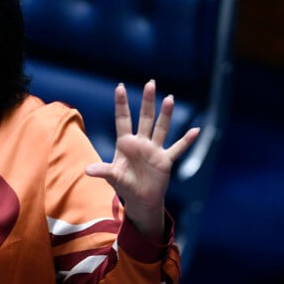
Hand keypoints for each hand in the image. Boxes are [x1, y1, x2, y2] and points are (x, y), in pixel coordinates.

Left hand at [85, 81, 198, 239]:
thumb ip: (103, 171)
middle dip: (147, 102)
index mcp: (125, 143)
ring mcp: (154, 150)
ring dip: (166, 115)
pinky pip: (178, 148)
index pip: (123, 119)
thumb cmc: (124, 186)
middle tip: (150, 83)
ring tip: (169, 98)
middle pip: (145, 118)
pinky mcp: (165, 160)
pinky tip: (196, 131)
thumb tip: (87, 170)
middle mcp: (141, 143)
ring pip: (161, 128)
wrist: (140, 200)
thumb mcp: (113, 177)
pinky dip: (186, 141)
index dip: (122, 104)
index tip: (120, 87)